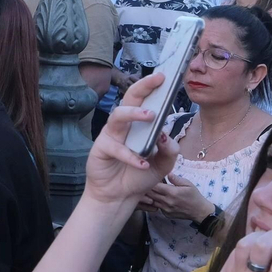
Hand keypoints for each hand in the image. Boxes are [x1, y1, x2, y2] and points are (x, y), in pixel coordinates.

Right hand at [84, 73, 177, 206]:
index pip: (147, 100)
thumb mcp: (163, 164)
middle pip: (131, 98)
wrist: (119, 196)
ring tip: (150, 116)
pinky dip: (130, 156)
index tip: (167, 75)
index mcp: (140, 125)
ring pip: (118, 116)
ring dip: (134, 113)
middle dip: (144, 86)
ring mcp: (112, 135)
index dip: (155, 87)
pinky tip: (142, 163)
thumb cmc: (138, 175)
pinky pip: (116, 148)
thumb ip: (169, 149)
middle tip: (158, 79)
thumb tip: (164, 133)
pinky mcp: (101, 148)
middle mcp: (125, 125)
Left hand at [143, 174, 212, 221]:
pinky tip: (156, 198)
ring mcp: (165, 209)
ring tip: (148, 190)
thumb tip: (167, 173)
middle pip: (150, 194)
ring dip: (149, 196)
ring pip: (151, 201)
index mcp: (172, 192)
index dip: (151, 180)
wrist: (199, 211)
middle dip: (147, 187)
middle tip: (146, 182)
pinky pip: (157, 207)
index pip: (155, 186)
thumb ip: (176, 179)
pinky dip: (154, 202)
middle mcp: (166, 201)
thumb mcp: (188, 184)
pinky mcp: (166, 214)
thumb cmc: (194, 196)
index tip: (151, 176)